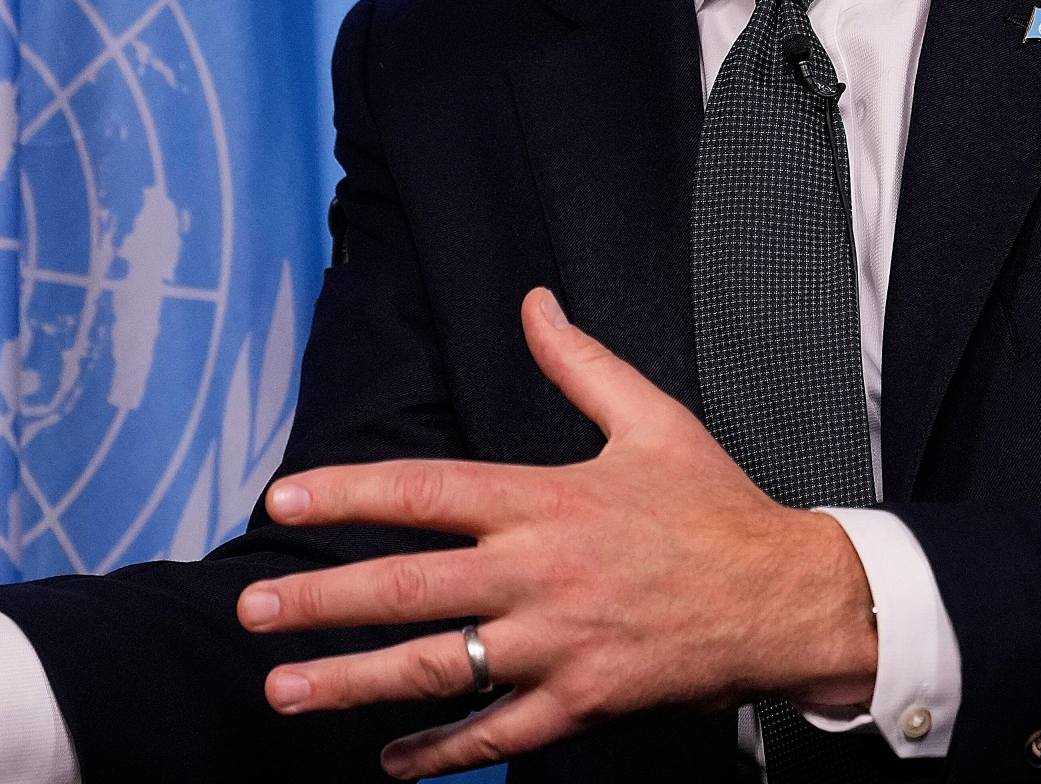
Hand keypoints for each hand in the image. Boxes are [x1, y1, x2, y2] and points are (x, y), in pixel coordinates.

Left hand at [236, 289, 877, 778]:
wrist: (789, 600)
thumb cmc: (717, 509)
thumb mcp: (651, 419)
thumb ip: (580, 363)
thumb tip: (534, 302)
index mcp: (547, 500)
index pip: (425, 491)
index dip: (347, 492)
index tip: (281, 496)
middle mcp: (540, 573)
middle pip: (408, 587)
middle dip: (319, 600)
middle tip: (251, 609)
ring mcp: (558, 644)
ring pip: (436, 668)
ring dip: (351, 682)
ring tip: (283, 690)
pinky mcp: (584, 701)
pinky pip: (498, 731)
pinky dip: (440, 751)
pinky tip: (390, 762)